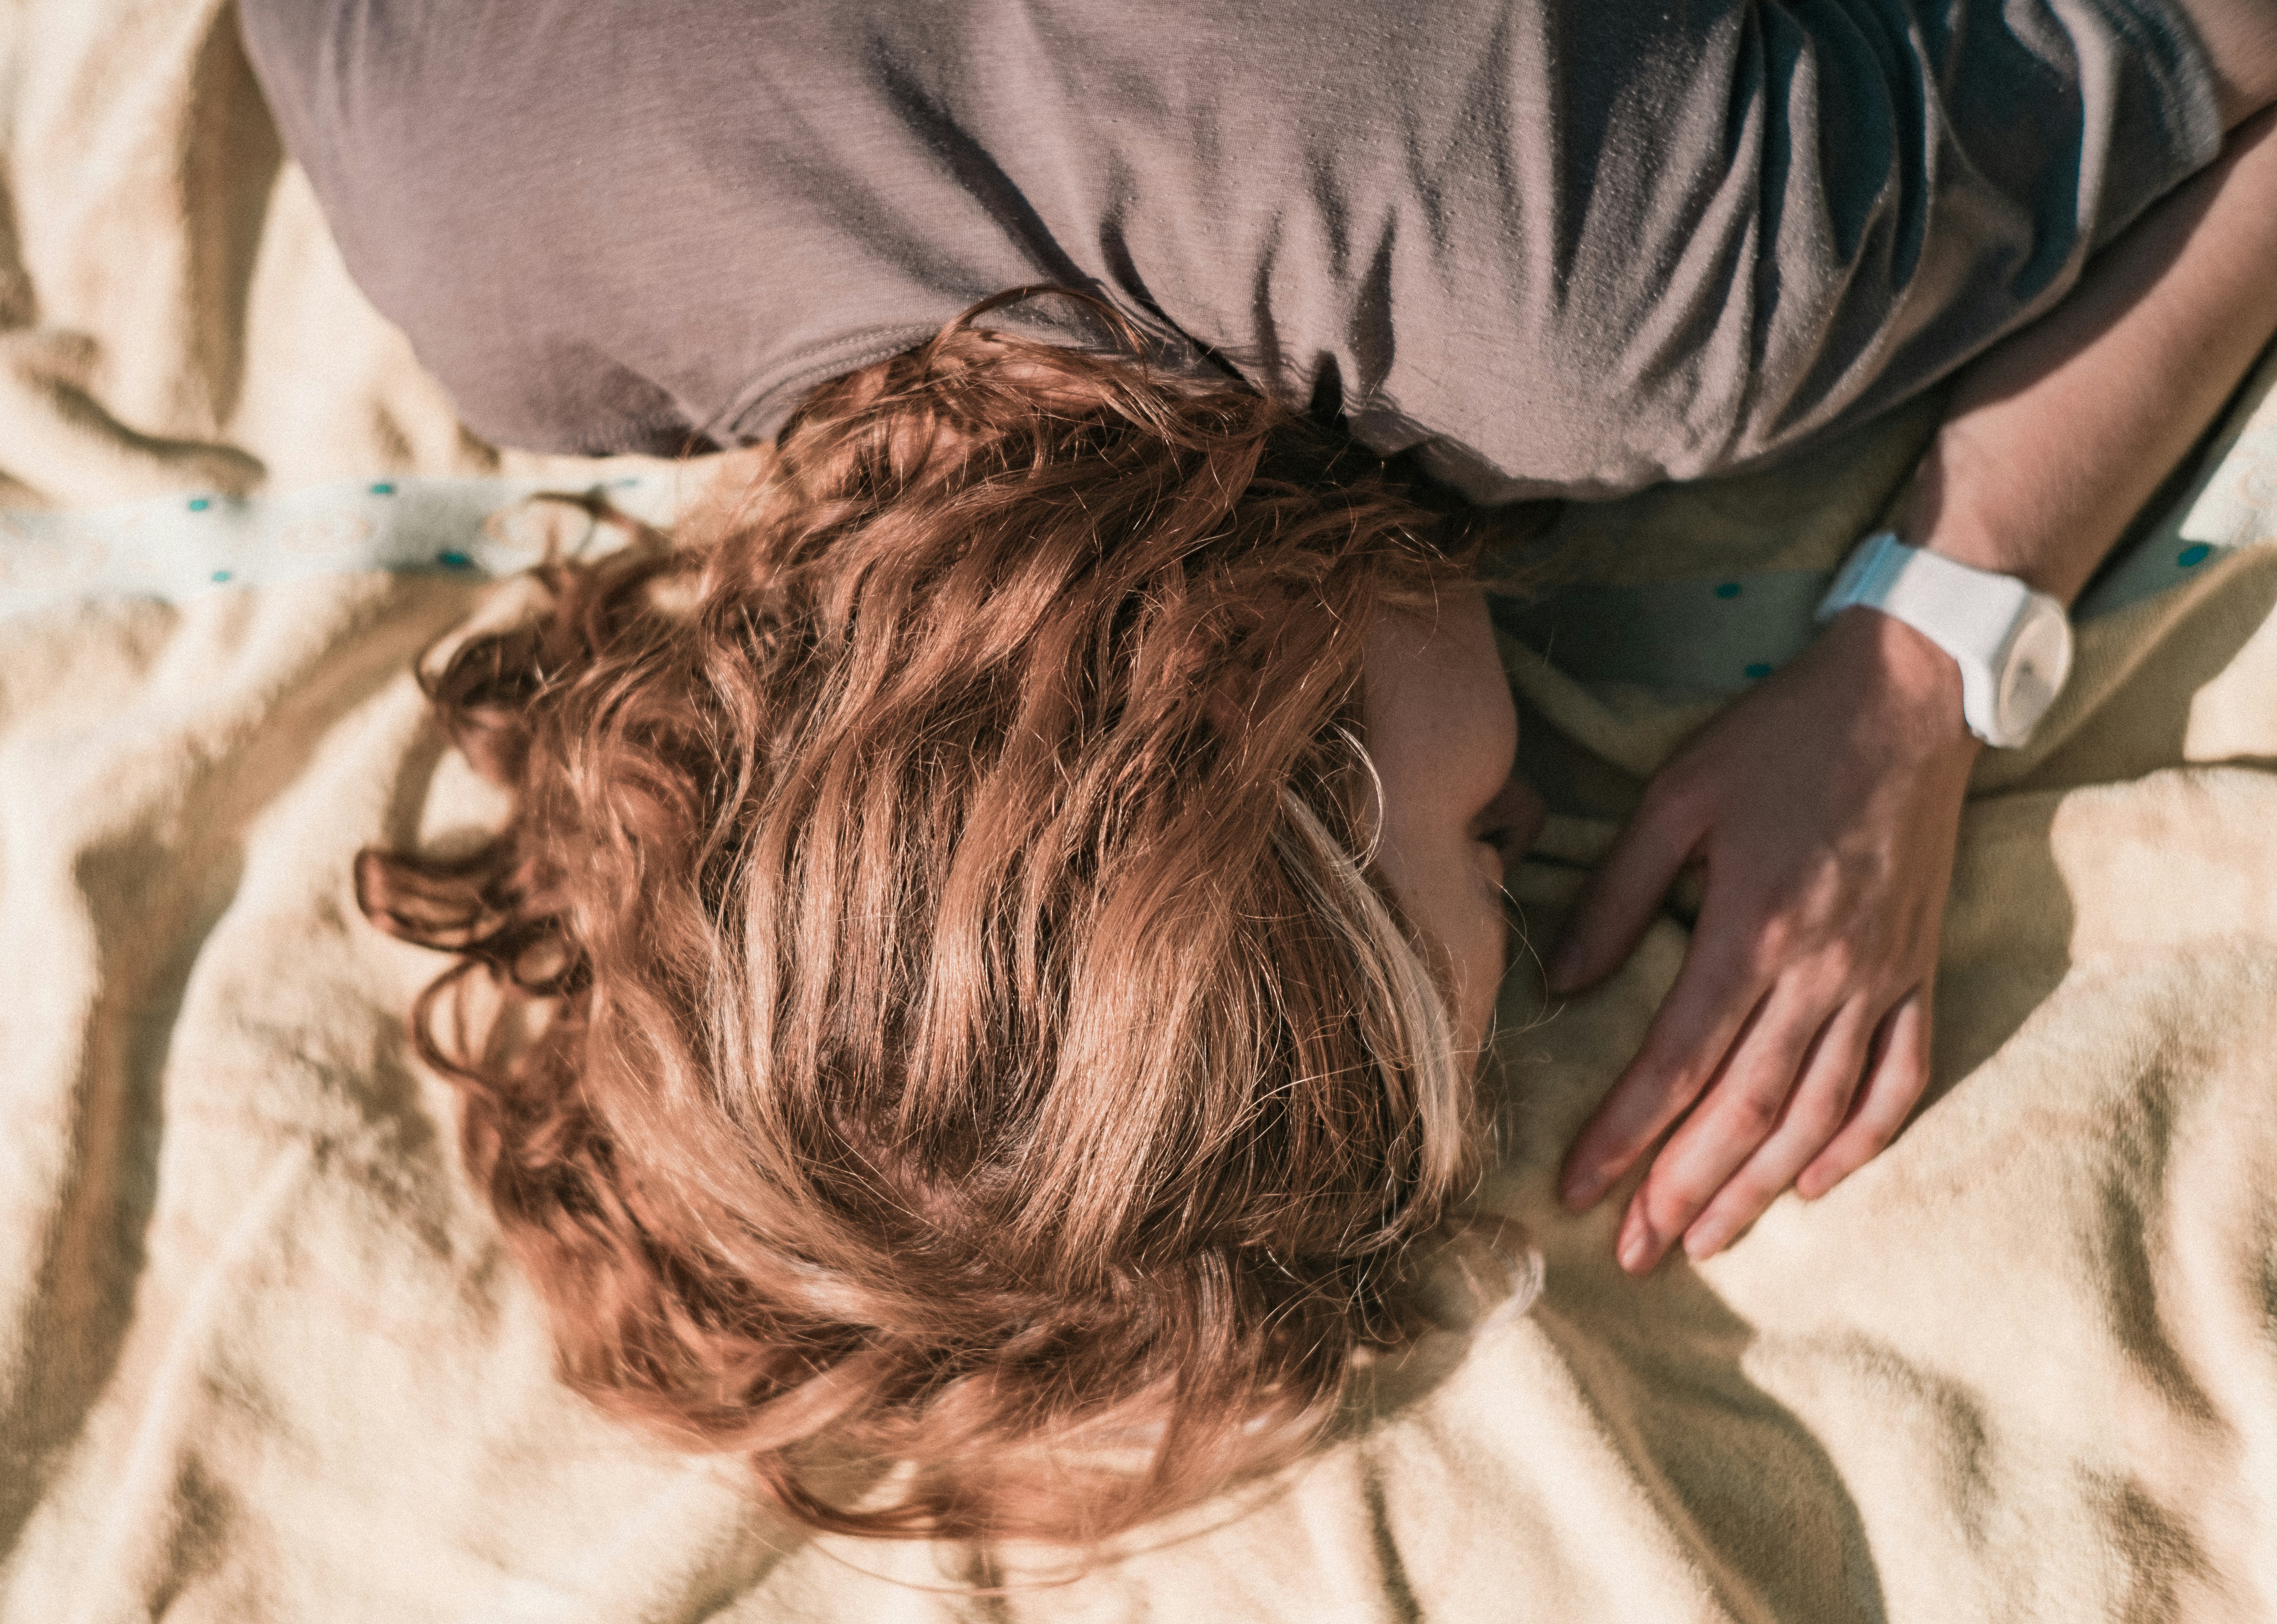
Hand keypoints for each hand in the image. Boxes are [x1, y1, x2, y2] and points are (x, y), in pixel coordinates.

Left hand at [1549, 608, 1979, 1271]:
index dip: (1623, 1135)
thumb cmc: (1776, 740)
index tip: (1577, 1190)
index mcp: (1750, 928)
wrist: (1908, 695)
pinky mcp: (1919, 970)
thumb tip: (1560, 984)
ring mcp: (1880, 977)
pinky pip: (1900, 1078)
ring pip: (1819, 1113)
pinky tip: (1816, 1185)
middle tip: (1634, 1254)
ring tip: (1705, 1241)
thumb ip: (1616, 896)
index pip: (1675, 1062)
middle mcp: (1821, 971)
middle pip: (1746, 1110)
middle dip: (1683, 1191)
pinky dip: (1860, 1141)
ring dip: (1760, 1187)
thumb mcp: (1675, 798)